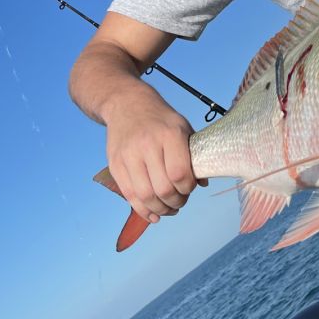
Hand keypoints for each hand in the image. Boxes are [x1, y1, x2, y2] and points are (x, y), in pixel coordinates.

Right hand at [104, 91, 204, 224]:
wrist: (127, 104)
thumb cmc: (161, 119)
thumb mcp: (183, 128)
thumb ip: (193, 154)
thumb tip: (203, 183)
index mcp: (170, 135)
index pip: (180, 173)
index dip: (187, 188)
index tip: (190, 187)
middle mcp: (148, 145)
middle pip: (163, 189)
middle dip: (176, 202)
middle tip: (181, 201)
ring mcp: (129, 155)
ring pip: (145, 196)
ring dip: (161, 209)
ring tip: (169, 208)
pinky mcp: (115, 164)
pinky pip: (129, 195)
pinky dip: (143, 210)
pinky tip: (154, 214)